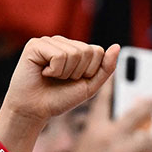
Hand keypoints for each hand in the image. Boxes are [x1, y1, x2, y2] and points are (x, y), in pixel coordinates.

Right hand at [1, 36, 119, 129]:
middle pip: (87, 51)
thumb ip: (105, 68)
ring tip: (52, 77)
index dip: (90, 71)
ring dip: (65, 73)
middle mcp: (62, 42)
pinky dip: (54, 70)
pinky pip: (59, 55)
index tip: (74, 80)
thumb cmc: (59, 99)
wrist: (34, 110)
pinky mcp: (35, 45)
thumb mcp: (89, 86)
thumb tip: (117, 46)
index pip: (97, 51)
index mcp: (75, 49)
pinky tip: (43, 72)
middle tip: (61, 79)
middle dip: (78, 72)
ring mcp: (48, 41)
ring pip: (74, 53)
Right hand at [52, 80, 151, 151]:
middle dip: (149, 105)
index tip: (117, 65)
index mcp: (94, 129)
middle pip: (134, 115)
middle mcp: (108, 137)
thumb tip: (136, 134)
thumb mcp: (89, 148)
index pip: (103, 100)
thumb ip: (108, 137)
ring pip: (148, 141)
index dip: (111, 82)